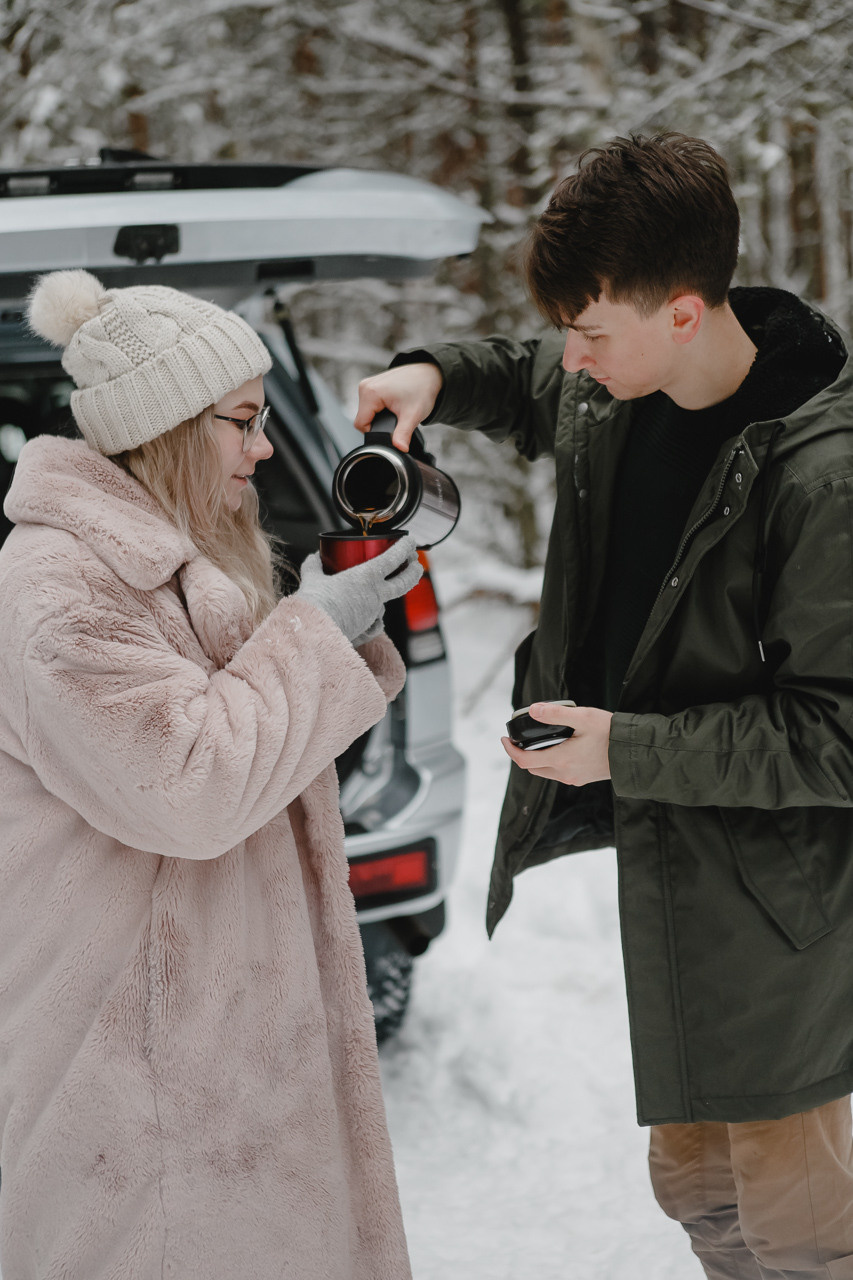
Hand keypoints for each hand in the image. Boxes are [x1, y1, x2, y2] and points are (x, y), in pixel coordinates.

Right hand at [295, 536, 421, 642]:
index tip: (410, 540)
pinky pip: (377, 622)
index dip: (405, 547)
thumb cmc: (315, 605)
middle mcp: (375, 595)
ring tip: (387, 588)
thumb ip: (314, 566)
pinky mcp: (368, 629)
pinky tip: (373, 617)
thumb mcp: (312, 579)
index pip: (393, 558)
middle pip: (404, 581)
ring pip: (388, 601)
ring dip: (389, 593)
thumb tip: (313, 557)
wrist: (314, 634)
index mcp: (366, 577)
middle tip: (416, 564)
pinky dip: (376, 618)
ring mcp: (374, 614)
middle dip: (414, 570)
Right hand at [354, 363, 443, 452]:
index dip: (374, 432)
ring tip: (396, 411)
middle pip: (363, 418)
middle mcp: (365, 386)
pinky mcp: (371, 385)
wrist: (428, 374)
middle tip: (397, 418)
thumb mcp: (412, 415)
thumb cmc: (421, 389)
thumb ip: (403, 434)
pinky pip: (370, 404)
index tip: (391, 428)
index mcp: (370, 393)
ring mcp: (367, 384)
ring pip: (366, 412)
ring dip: (379, 416)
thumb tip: (400, 449)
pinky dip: (380, 409)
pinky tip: (393, 405)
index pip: (360, 424)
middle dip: (379, 424)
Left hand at [501, 703, 612, 786]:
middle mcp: (565, 773)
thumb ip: (556, 714)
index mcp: (561, 760)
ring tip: (537, 742)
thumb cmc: (610, 733)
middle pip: (533, 768)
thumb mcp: (582, 717)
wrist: (634, 752)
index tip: (505, 739)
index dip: (510, 750)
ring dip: (536, 760)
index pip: (524, 761)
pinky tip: (558, 749)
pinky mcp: (583, 778)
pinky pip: (559, 773)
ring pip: (545, 772)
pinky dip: (551, 762)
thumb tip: (533, 710)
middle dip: (521, 755)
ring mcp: (574, 778)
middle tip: (519, 740)